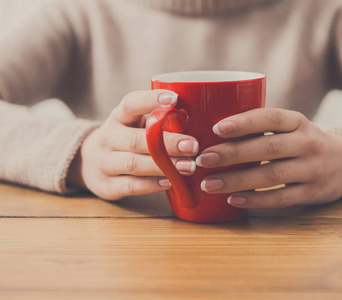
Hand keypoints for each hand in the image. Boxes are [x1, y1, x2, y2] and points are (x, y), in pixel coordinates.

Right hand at [67, 90, 198, 199]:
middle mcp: (108, 138)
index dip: (150, 100)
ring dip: (163, 166)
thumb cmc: (126, 139)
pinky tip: (171, 182)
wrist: (88, 162)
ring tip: (189, 166)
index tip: (174, 98)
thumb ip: (158, 121)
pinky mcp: (107, 185)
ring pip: (134, 163)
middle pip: (137, 139)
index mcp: (118, 117)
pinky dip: (152, 184)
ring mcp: (104, 162)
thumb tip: (201, 119)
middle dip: (168, 142)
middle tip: (193, 145)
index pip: (130, 104)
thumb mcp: (134, 124)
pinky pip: (131, 185)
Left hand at [196, 108, 341, 208]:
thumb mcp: (291, 126)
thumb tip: (212, 132)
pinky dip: (256, 200)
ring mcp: (313, 169)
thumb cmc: (303, 142)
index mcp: (298, 121)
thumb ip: (263, 127)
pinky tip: (233, 199)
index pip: (271, 117)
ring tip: (209, 184)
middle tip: (203, 159)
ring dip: (238, 180)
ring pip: (272, 175)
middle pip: (268, 148)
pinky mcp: (313, 192)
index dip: (244, 122)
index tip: (216, 128)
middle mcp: (308, 143)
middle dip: (233, 154)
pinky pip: (281, 198)